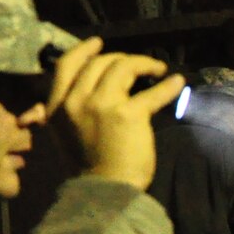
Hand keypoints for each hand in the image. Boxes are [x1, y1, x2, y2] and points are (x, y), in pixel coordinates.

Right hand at [44, 36, 185, 190]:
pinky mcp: (128, 114)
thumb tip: (77, 92)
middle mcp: (76, 100)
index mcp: (56, 106)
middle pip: (99, 63)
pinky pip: (152, 92)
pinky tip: (177, 81)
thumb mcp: (63, 134)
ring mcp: (102, 105)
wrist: (103, 191)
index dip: (84, 49)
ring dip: (144, 64)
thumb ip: (65, 111)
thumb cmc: (87, 166)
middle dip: (121, 59)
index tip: (99, 42)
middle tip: (137, 65)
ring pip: (123, 67)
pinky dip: (168, 85)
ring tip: (157, 70)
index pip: (67, 65)